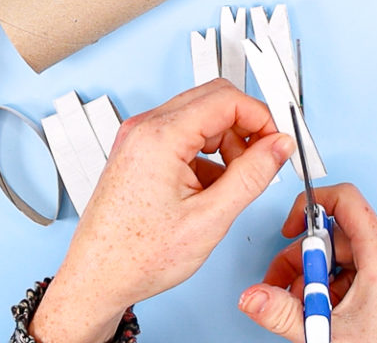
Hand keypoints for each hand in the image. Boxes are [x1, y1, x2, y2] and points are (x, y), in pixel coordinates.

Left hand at [31, 79, 295, 342]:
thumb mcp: (210, 218)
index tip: (277, 141)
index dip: (260, 117)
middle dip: (245, 126)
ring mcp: (138, 138)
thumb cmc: (137, 256)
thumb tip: (278, 147)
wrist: (98, 277)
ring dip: (226, 142)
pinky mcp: (139, 151)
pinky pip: (183, 135)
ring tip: (234, 182)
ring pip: (200, 117)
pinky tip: (210, 188)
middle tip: (263, 158)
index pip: (226, 99)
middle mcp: (145, 128)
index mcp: (160, 137)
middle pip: (213, 100)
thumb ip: (252, 176)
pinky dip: (205, 154)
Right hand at [239, 183, 376, 342]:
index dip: (309, 205)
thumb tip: (254, 297)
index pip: (344, 199)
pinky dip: (346, 286)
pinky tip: (335, 313)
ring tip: (311, 309)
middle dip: (307, 261)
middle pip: (339, 236)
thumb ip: (283, 312)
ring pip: (352, 256)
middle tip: (285, 286)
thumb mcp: (330, 334)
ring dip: (324, 278)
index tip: (290, 227)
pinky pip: (370, 271)